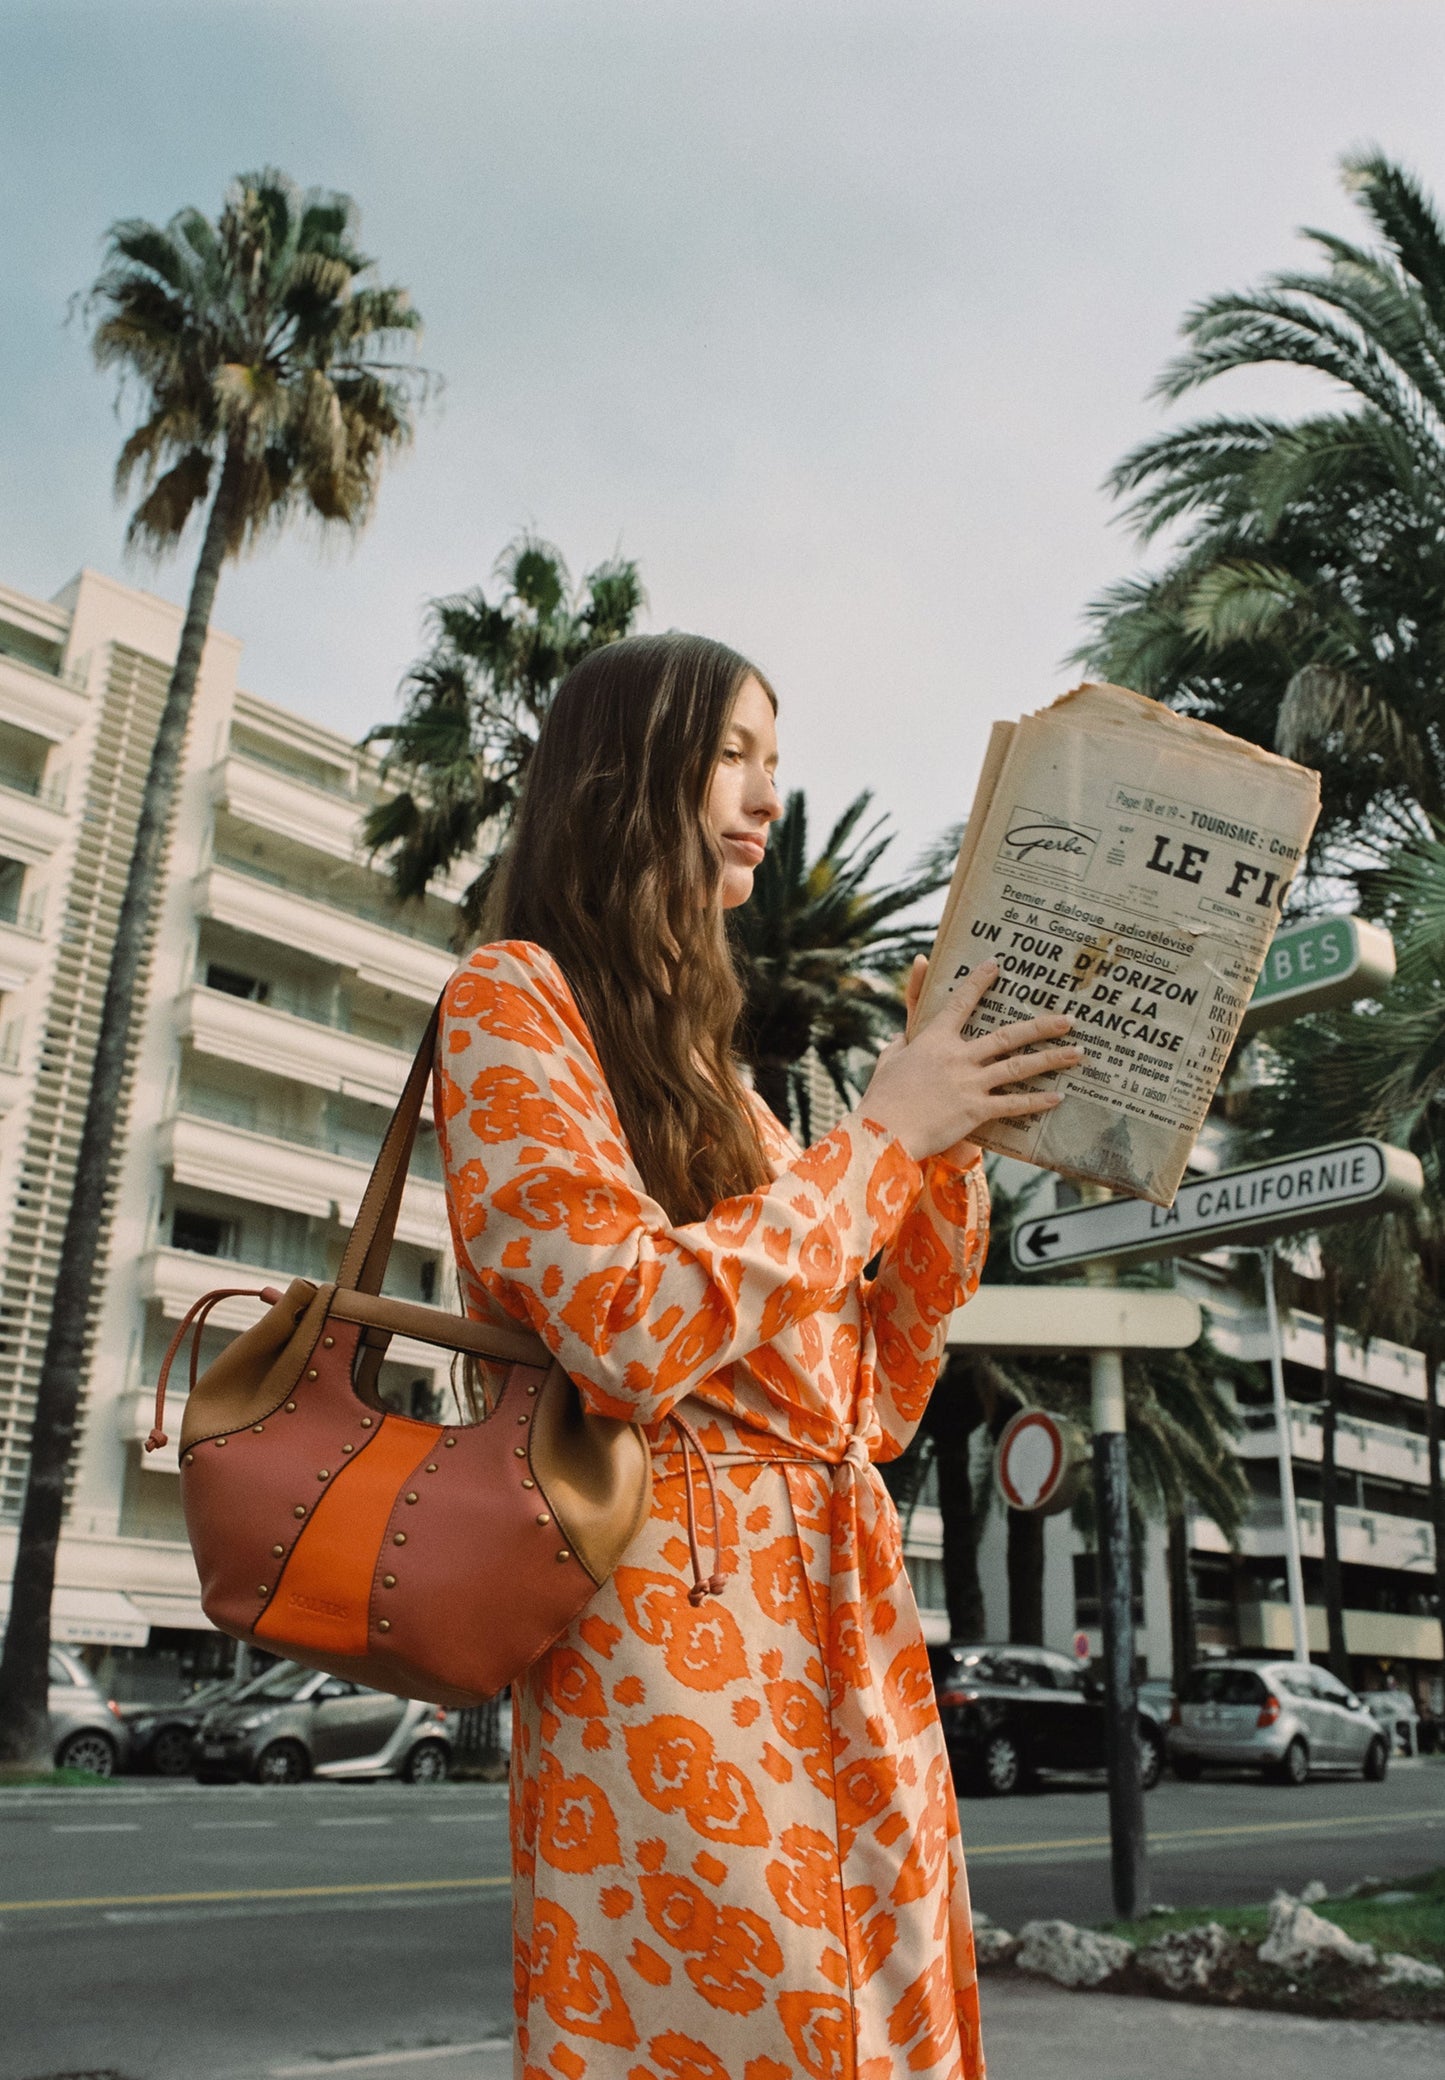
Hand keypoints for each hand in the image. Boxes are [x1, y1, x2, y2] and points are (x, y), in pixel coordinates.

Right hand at [862, 956, 1079, 1163]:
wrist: (885, 1130)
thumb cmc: (882, 1097)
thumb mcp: (887, 1061)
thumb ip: (899, 1045)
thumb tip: (902, 1039)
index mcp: (934, 1040)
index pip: (960, 1002)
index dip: (978, 982)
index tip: (996, 965)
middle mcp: (958, 1057)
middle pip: (1008, 1036)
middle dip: (1041, 1026)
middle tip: (1068, 1019)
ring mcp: (970, 1083)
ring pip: (1019, 1067)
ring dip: (1051, 1058)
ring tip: (1077, 1053)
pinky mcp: (976, 1110)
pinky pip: (1013, 1104)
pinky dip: (1036, 1102)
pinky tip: (1057, 1097)